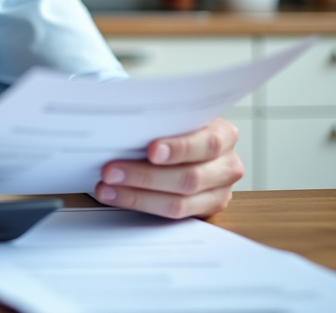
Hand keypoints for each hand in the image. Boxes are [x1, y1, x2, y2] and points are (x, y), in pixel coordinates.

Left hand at [94, 118, 243, 218]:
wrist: (187, 143)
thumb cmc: (177, 127)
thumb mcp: (177, 118)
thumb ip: (161, 123)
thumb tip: (123, 126)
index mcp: (225, 135)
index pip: (207, 144)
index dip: (179, 148)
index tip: (152, 151)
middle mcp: (227, 166)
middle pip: (190, 178)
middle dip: (145, 176)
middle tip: (111, 171)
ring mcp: (218, 192)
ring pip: (179, 203)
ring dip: (137, 195)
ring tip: (108, 188)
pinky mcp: (204, 211)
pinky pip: (172, 216)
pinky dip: (140, 205)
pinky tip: (117, 196)